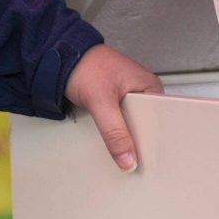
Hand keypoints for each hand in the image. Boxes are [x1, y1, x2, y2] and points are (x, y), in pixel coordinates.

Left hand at [64, 44, 162, 170]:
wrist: (59, 58)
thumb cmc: (84, 66)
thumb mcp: (101, 101)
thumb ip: (115, 132)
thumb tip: (128, 160)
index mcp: (151, 86)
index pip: (159, 120)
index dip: (153, 140)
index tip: (146, 158)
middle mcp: (143, 92)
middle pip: (146, 126)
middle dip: (137, 141)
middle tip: (132, 158)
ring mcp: (129, 98)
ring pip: (132, 127)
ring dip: (125, 137)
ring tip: (122, 149)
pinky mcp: (116, 103)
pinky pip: (121, 124)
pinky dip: (115, 132)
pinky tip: (112, 139)